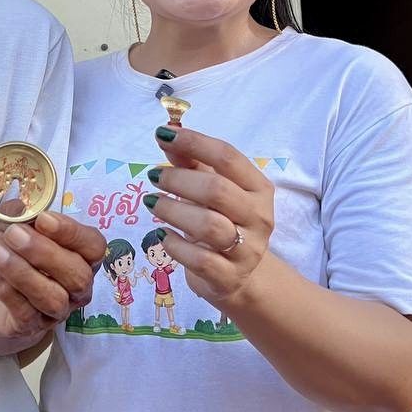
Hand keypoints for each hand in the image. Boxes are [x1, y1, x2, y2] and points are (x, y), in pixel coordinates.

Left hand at [0, 207, 105, 352]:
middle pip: (77, 274)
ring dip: (22, 272)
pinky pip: (25, 312)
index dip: (72, 232)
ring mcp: (55, 311)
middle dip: (45, 252)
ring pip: (53, 298)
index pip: (94, 246)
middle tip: (13, 233)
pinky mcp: (30, 327)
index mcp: (79, 256)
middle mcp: (76, 287)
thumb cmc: (6, 253)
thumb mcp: (6, 225)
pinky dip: (5, 288)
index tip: (43, 218)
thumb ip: (15, 213)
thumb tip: (19, 203)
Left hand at [145, 127, 273, 306]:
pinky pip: (200, 260)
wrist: (238, 275)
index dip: (194, 142)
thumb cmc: (222, 221)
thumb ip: (191, 162)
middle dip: (179, 180)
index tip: (163, 134)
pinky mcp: (229, 277)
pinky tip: (162, 235)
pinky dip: (175, 246)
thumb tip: (166, 134)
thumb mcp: (211, 188)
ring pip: (208, 226)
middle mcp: (259, 217)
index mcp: (258, 188)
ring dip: (173, 210)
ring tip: (152, 203)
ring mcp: (247, 250)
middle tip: (154, 176)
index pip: (228, 157)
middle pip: (217, 190)